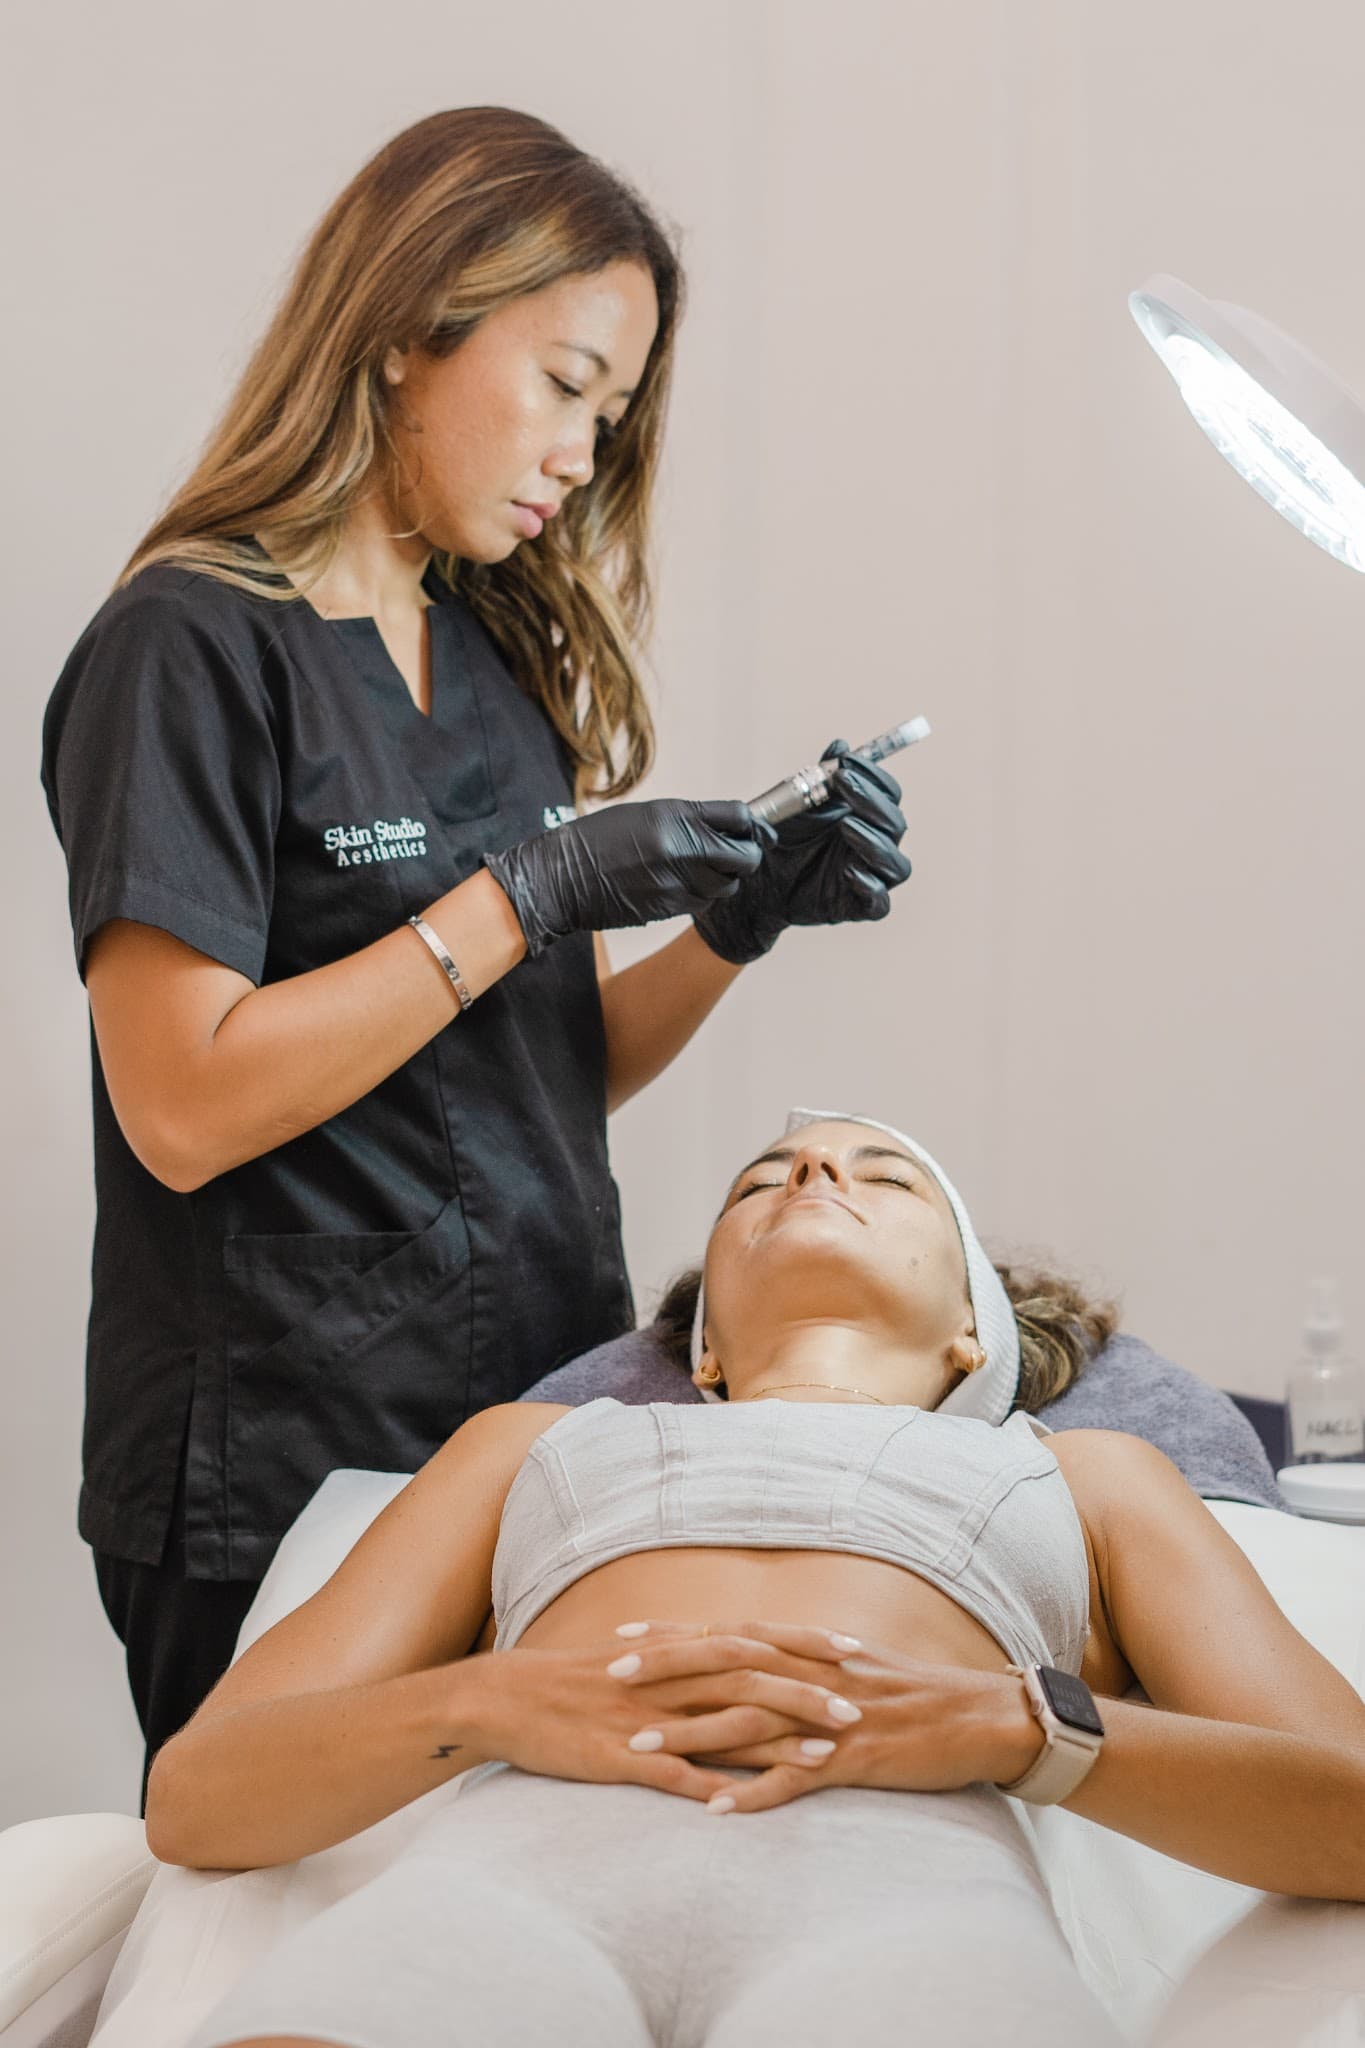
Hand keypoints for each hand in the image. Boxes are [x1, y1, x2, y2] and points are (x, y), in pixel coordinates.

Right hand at [462, 1625, 856, 1803]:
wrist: (506, 1698)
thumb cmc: (574, 1681)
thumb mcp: (638, 1658)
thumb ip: (686, 1657)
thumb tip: (735, 1656)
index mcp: (676, 1649)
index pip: (754, 1638)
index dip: (805, 1644)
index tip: (854, 1650)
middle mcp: (668, 1676)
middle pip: (751, 1678)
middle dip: (808, 1693)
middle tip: (860, 1708)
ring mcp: (644, 1715)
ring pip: (721, 1724)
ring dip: (776, 1741)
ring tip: (827, 1756)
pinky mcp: (617, 1755)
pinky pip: (670, 1773)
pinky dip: (709, 1787)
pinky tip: (743, 1804)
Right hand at [482, 799, 774, 956]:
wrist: (561, 877)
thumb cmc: (596, 840)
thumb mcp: (644, 815)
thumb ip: (687, 821)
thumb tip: (725, 829)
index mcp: (676, 816)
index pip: (739, 817)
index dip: (752, 825)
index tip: (753, 830)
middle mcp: (683, 848)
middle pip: (744, 857)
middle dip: (747, 855)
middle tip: (740, 854)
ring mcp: (678, 881)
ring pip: (728, 885)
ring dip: (725, 879)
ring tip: (706, 870)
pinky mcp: (669, 908)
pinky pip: (704, 902)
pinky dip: (703, 895)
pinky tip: (685, 885)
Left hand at [608, 1621, 1040, 1813]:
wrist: (983, 1716)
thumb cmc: (916, 1696)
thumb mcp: (851, 1669)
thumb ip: (801, 1665)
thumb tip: (754, 1664)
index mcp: (808, 1651)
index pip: (726, 1635)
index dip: (672, 1636)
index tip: (620, 1638)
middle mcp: (812, 1674)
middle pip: (725, 1665)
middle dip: (664, 1671)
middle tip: (608, 1678)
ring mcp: (832, 1716)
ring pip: (748, 1720)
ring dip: (690, 1734)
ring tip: (637, 1748)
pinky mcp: (857, 1756)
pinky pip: (797, 1776)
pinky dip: (755, 1792)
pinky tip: (714, 1810)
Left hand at [694, 739, 911, 964]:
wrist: (756, 881)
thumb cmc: (782, 840)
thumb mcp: (796, 803)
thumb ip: (820, 776)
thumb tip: (840, 744)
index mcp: (867, 817)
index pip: (889, 793)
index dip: (874, 776)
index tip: (846, 762)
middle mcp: (876, 846)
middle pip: (896, 824)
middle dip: (872, 802)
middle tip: (842, 784)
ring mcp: (870, 878)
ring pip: (897, 865)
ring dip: (875, 843)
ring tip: (844, 826)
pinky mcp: (858, 908)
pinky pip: (879, 904)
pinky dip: (871, 889)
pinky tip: (849, 873)